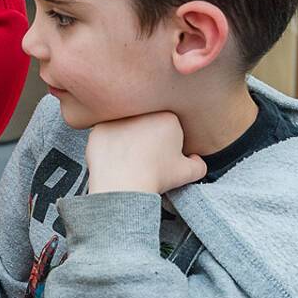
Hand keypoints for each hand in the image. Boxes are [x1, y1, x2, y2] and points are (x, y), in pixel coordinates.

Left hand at [84, 113, 206, 194]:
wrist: (124, 185)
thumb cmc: (156, 177)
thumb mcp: (187, 173)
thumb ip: (198, 164)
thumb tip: (196, 159)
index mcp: (167, 117)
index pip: (168, 125)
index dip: (165, 142)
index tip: (161, 155)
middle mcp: (142, 111)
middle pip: (145, 121)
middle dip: (145, 135)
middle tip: (144, 156)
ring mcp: (117, 117)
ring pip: (125, 126)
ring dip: (127, 137)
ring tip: (128, 158)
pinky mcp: (99, 127)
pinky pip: (105, 134)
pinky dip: (108, 145)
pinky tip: (113, 159)